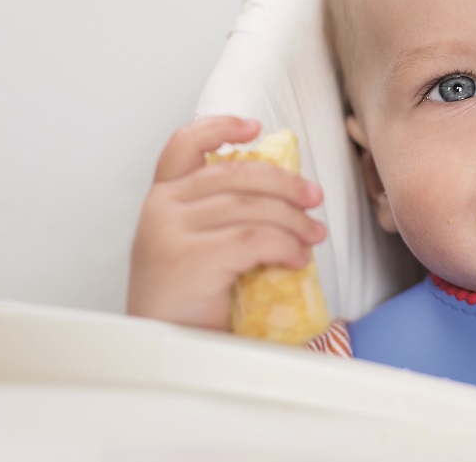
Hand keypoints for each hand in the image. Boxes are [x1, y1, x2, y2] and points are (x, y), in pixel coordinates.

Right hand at [127, 116, 325, 329]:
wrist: (168, 349)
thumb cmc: (189, 301)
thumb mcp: (200, 244)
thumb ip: (222, 214)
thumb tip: (281, 193)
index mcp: (163, 198)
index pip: (184, 145)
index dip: (220, 127)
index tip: (254, 126)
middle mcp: (162, 207)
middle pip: (235, 175)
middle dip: (284, 183)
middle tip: (314, 198)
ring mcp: (171, 231)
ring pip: (250, 207)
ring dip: (293, 220)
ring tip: (313, 235)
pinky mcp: (190, 258)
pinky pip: (253, 238)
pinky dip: (284, 244)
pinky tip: (296, 257)